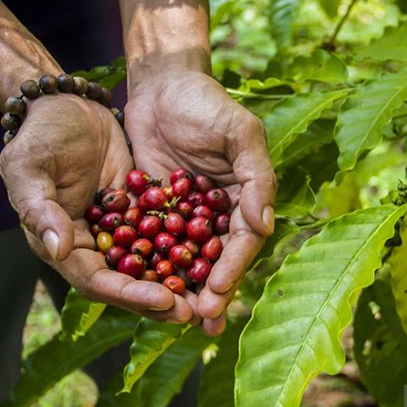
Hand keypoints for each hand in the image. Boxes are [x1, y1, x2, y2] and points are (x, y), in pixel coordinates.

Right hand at [0, 94, 192, 322]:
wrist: (66, 104)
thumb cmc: (40, 135)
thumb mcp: (29, 168)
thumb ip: (41, 210)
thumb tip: (60, 249)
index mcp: (61, 244)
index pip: (97, 280)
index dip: (130, 293)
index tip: (165, 299)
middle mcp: (92, 245)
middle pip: (129, 282)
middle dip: (162, 300)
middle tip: (197, 313)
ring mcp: (119, 229)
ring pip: (151, 263)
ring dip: (179, 281)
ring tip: (211, 295)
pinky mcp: (140, 210)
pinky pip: (165, 233)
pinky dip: (186, 246)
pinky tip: (215, 254)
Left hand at [125, 70, 276, 335]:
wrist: (161, 85)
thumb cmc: (206, 103)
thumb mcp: (239, 132)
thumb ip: (256, 176)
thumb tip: (265, 227)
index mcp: (245, 198)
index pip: (243, 240)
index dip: (232, 268)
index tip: (217, 292)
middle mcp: (218, 213)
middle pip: (217, 259)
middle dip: (210, 290)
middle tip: (199, 320)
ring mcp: (186, 216)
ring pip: (187, 259)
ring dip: (183, 289)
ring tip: (176, 318)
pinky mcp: (155, 213)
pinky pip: (154, 244)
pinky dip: (151, 267)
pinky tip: (141, 290)